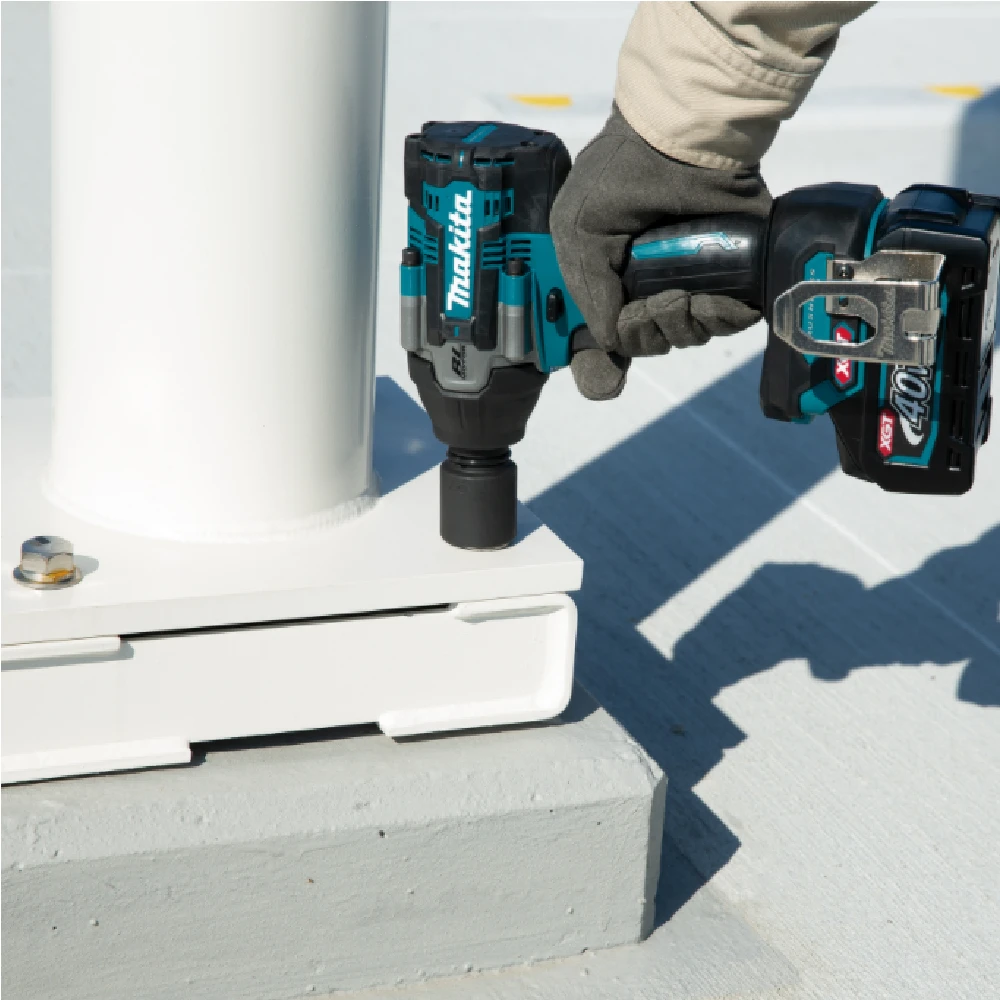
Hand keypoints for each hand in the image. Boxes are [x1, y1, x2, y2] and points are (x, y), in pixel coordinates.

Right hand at [550, 104, 771, 399]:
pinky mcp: (736, 270)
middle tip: (659, 301)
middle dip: (653, 332)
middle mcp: (654, 279)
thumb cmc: (620, 176)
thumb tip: (611, 343)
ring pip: (690, 336)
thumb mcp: (579, 234)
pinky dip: (722, 319)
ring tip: (684, 297)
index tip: (628, 322)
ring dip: (684, 326)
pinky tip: (712, 302)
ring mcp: (695, 276)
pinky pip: (730, 320)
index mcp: (614, 274)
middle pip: (655, 342)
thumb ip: (589, 294)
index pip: (618, 333)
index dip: (622, 340)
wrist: (679, 134)